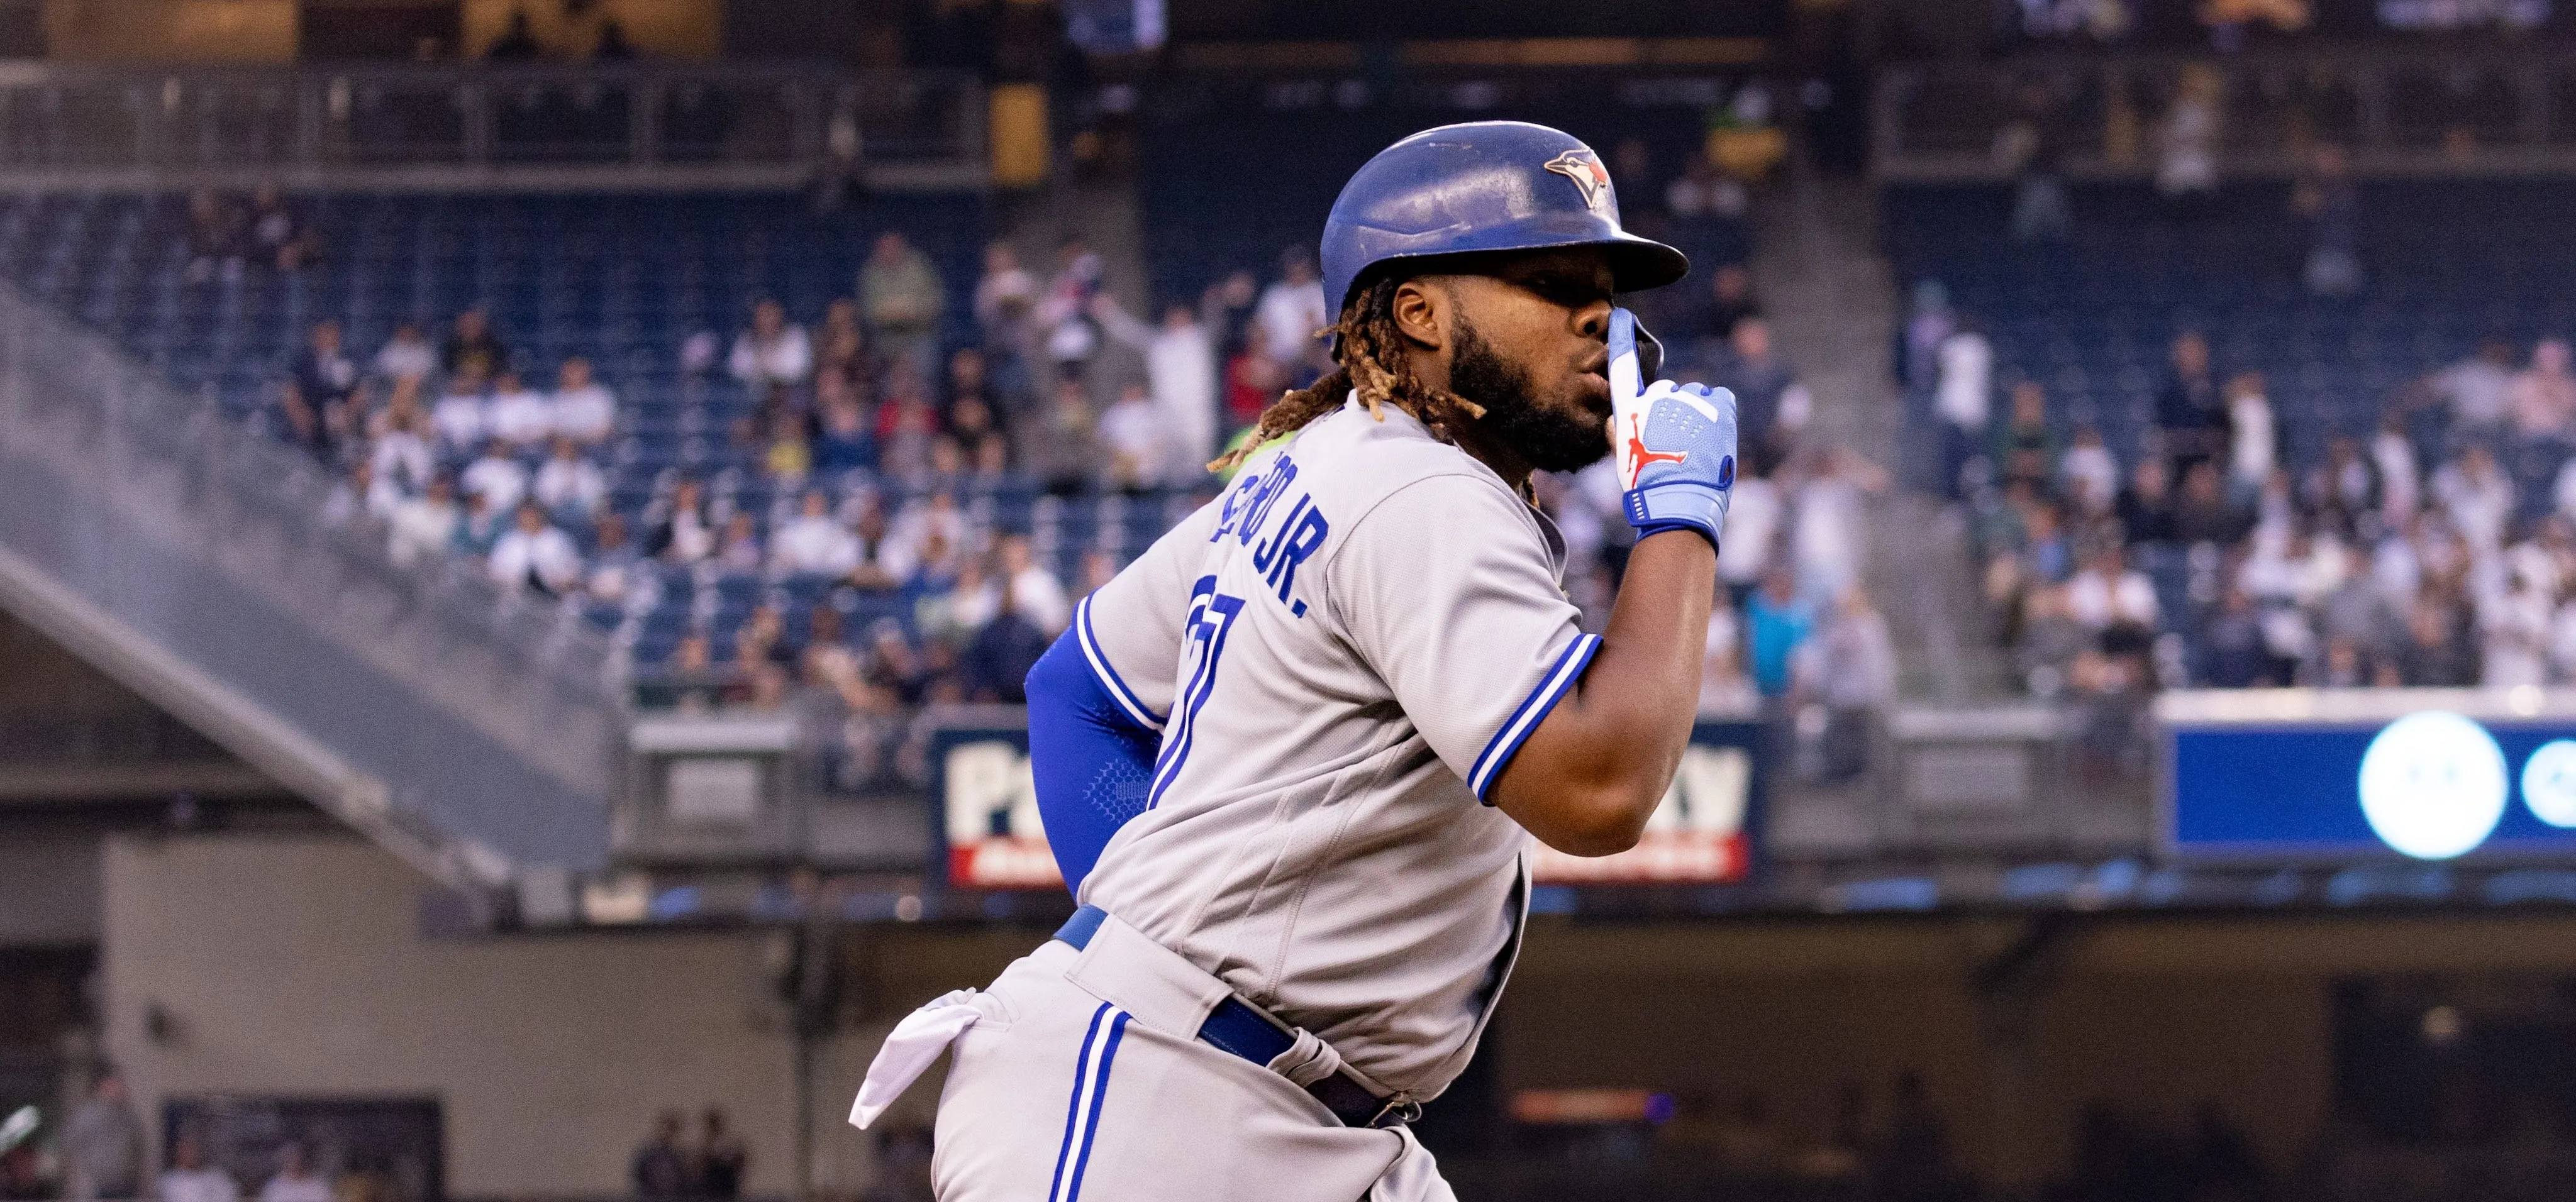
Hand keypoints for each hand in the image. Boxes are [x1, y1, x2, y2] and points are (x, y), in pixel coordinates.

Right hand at [1607, 307, 1736, 549]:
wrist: (1681, 502)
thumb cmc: (1647, 486)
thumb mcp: (1623, 459)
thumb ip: (1618, 433)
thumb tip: (1613, 419)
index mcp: (1631, 410)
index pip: (1623, 367)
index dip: (1623, 338)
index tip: (1623, 315)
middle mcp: (1658, 398)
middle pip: (1666, 392)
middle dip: (1669, 411)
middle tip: (1674, 444)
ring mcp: (1690, 401)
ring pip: (1694, 398)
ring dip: (1695, 415)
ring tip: (1696, 447)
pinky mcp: (1719, 407)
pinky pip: (1719, 400)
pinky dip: (1718, 414)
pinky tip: (1714, 437)